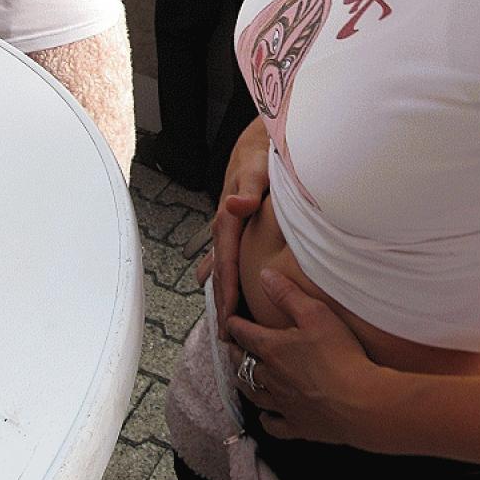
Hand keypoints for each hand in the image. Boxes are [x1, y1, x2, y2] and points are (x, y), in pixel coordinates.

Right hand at [196, 117, 269, 338]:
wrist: (255, 142)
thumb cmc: (259, 154)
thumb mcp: (257, 168)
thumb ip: (249, 188)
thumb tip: (237, 205)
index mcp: (229, 218)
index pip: (226, 262)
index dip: (228, 290)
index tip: (229, 318)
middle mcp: (225, 226)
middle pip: (220, 271)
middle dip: (222, 303)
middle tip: (226, 337)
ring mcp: (228, 228)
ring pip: (222, 267)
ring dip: (222, 294)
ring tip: (225, 325)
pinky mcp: (235, 226)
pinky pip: (227, 257)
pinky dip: (225, 276)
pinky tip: (224, 292)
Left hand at [227, 269, 379, 445]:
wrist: (360, 402)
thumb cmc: (340, 354)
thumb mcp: (316, 314)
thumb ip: (288, 294)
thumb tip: (264, 276)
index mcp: (273, 349)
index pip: (245, 334)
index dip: (235, 325)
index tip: (229, 320)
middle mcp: (271, 378)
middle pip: (243, 364)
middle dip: (235, 353)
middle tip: (232, 347)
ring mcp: (283, 404)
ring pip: (253, 394)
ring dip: (244, 383)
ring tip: (241, 377)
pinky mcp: (298, 426)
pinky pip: (273, 424)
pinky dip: (266, 418)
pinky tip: (266, 415)